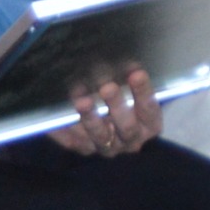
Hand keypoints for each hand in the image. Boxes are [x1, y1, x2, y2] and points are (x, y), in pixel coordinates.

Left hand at [47, 67, 162, 157]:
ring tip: (82, 101)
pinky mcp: (86, 148)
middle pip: (127, 127)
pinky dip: (67, 129)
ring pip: (101, 136)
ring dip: (91, 118)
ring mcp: (109, 147)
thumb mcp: (134, 88)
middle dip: (116, 106)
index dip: (143, 92)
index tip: (137, 74)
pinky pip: (74, 142)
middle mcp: (131, 140)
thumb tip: (125, 60)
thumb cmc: (127, 98)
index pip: (149, 109)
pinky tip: (60, 116)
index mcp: (149, 125)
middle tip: (108, 88)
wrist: (113, 118)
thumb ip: (132, 80)